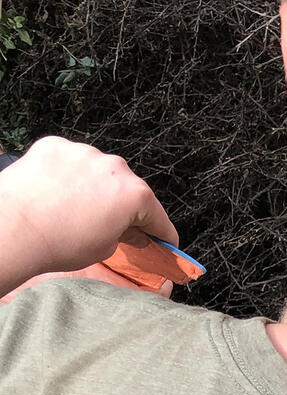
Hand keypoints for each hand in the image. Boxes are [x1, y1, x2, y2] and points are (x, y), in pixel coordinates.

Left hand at [0, 137, 176, 288]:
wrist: (13, 228)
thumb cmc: (58, 241)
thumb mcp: (105, 247)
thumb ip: (125, 235)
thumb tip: (131, 230)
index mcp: (134, 194)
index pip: (159, 217)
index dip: (162, 234)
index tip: (162, 241)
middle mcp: (114, 167)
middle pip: (129, 190)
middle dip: (124, 207)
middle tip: (111, 227)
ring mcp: (83, 153)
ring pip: (99, 172)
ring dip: (96, 188)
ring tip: (76, 210)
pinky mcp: (55, 146)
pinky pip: (71, 161)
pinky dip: (69, 175)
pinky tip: (58, 193)